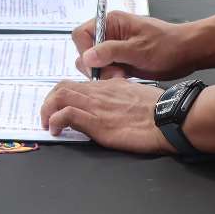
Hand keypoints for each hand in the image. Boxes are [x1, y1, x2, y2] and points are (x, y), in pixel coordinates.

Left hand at [40, 79, 172, 153]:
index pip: (75, 83)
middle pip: (62, 87)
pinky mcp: (97, 122)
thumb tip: (113, 96)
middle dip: (49, 101)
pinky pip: (66, 115)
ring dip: (47, 110)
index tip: (59, 106)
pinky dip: (55, 121)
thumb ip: (119, 92)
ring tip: (48, 124)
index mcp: (107, 86)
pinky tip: (56, 130)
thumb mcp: (134, 93)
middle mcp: (98, 93)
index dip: (62, 94)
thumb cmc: (157, 108)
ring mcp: (96, 106)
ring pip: (59, 97)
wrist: (167, 117)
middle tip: (47, 116)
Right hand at [72, 11, 194, 79]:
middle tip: (114, 74)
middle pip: (86, 50)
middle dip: (95, 66)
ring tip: (123, 76)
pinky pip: (106, 70)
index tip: (95, 65)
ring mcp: (115, 48)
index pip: (81, 35)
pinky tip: (125, 78)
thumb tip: (87, 57)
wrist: (187, 53)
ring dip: (104, 73)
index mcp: (111, 22)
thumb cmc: (167, 45)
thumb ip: (111, 52)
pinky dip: (111, 77)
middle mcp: (110, 33)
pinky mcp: (121, 60)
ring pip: (95, 63)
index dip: (85, 51)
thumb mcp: (138, 49)